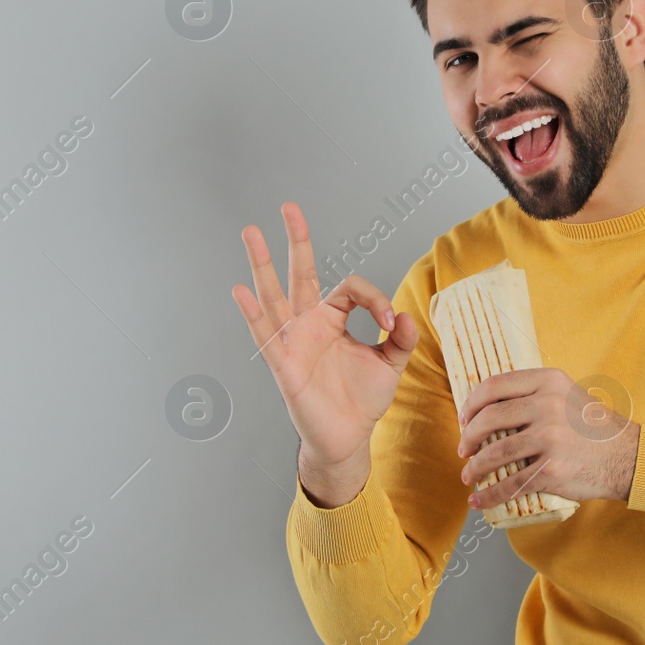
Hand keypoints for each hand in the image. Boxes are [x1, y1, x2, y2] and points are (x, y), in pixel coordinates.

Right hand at [231, 202, 418, 476]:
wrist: (347, 438)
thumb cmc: (362, 399)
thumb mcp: (390, 364)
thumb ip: (400, 338)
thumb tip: (403, 314)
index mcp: (333, 318)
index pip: (349, 288)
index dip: (373, 298)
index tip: (390, 321)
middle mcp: (309, 323)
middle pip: (301, 274)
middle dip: (296, 240)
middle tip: (289, 207)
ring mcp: (293, 341)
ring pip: (276, 296)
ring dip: (263, 265)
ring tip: (251, 233)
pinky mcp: (284, 365)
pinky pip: (266, 335)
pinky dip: (253, 313)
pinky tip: (241, 291)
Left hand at [456, 368, 640, 509]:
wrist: (627, 456)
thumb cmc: (592, 427)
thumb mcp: (566, 395)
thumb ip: (534, 394)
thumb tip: (489, 407)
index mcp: (549, 381)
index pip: (495, 386)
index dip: (472, 404)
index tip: (464, 419)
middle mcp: (548, 405)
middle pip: (490, 419)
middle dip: (469, 437)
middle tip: (464, 450)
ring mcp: (550, 437)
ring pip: (496, 452)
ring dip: (475, 467)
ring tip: (469, 474)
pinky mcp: (552, 469)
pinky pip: (511, 483)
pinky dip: (490, 494)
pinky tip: (479, 500)